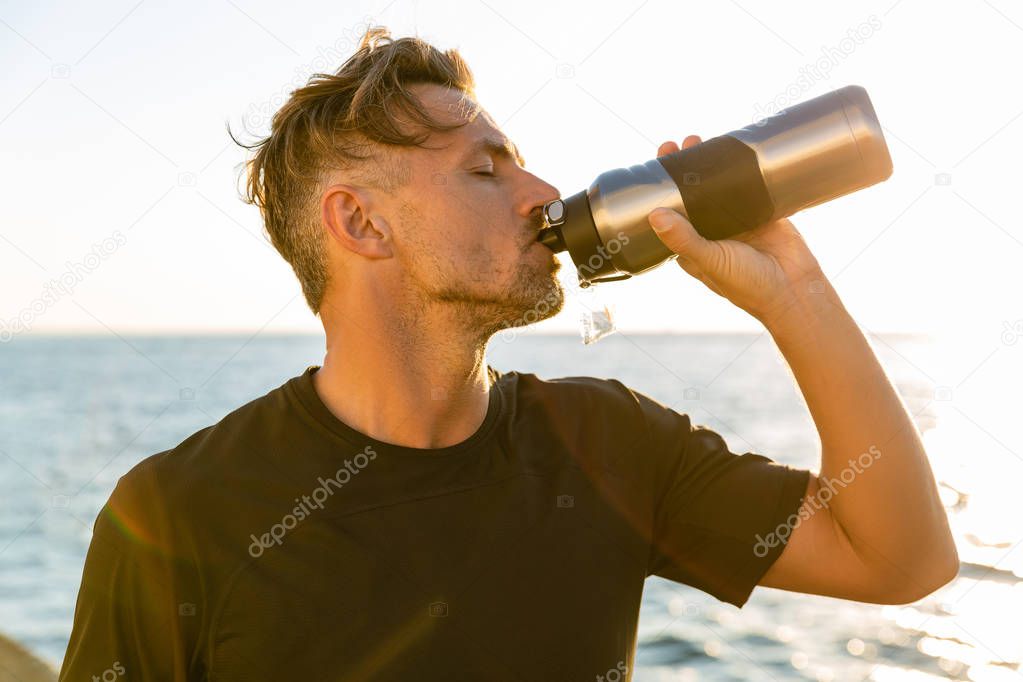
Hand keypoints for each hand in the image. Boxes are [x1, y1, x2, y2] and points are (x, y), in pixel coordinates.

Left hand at [650, 135, 827, 324]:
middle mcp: (710, 231)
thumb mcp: (710, 261)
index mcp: (691, 246)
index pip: (669, 213)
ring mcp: (735, 220)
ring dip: (708, 165)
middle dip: (682, 170)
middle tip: (677, 145)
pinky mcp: (760, 211)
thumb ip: (684, 239)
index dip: (661, 191)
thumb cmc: (748, 285)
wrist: (795, 289)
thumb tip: (654, 215)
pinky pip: (746, 186)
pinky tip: (731, 150)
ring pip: (717, 187)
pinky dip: (738, 169)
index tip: (655, 166)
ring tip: (698, 140)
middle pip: (691, 195)